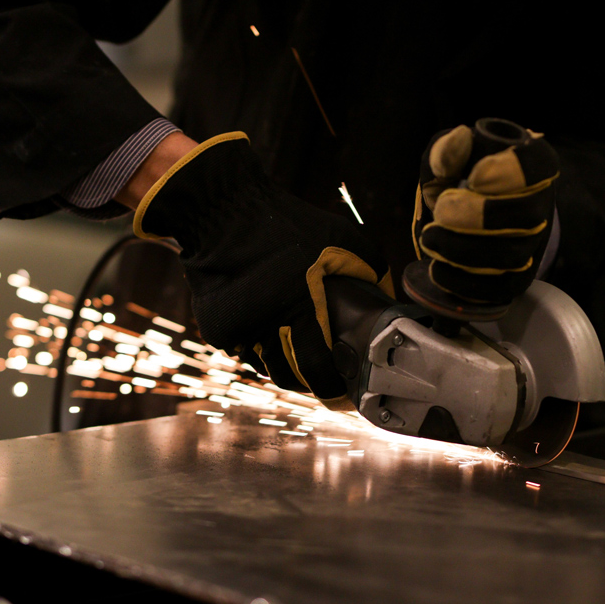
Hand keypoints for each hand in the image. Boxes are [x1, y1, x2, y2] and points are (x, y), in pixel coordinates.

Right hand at [135, 133, 390, 405]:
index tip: (345, 390)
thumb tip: (388, 299)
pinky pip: (244, 350)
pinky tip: (265, 321)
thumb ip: (371, 266)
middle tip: (323, 374)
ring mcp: (237, 328)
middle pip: (288, 377)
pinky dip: (257, 344)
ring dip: (282, 362)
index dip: (332, 386)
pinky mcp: (216, 328)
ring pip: (265, 365)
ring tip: (295, 345)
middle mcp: (264, 322)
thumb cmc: (285, 223)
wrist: (221, 213)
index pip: (317, 367)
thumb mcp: (339, 233)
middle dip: (308, 381)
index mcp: (297, 303)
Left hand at [412, 119, 557, 311]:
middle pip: (525, 216)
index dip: (510, 173)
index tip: (475, 175)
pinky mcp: (516, 279)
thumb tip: (457, 139)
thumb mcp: (450, 155)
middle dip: (479, 215)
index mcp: (532, 166)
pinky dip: (465, 282)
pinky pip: (500, 289)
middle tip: (441, 209)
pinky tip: (437, 267)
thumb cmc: (461, 178)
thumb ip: (448, 148)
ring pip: (512, 256)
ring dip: (465, 250)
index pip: (539, 166)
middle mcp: (539, 206)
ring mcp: (531, 245)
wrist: (472, 215)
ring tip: (430, 237)